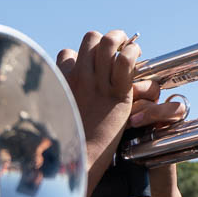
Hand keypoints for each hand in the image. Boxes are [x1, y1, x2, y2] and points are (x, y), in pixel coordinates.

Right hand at [54, 31, 141, 173]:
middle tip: (115, 52)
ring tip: (129, 49)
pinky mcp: (117, 93)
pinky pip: (125, 60)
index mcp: (63, 81)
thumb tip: (68, 94)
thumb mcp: (61, 114)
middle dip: (104, 41)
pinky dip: (132, 53)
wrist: (81, 158)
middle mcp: (79, 77)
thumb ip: (64, 98)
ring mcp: (98, 83)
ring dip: (121, 41)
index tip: (91, 68)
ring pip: (107, 41)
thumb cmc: (70, 143)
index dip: (81, 58)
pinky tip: (135, 58)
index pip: (67, 53)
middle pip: (90, 38)